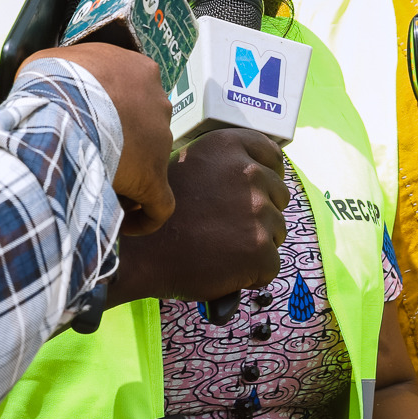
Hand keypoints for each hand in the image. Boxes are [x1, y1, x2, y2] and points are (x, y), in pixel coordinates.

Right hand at [23, 45, 175, 235]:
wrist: (61, 109)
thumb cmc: (54, 82)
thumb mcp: (48, 60)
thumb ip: (60, 67)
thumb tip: (46, 78)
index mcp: (140, 72)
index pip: (134, 94)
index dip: (115, 112)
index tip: (92, 125)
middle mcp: (158, 102)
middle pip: (145, 129)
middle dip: (124, 145)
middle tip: (92, 156)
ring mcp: (161, 142)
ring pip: (149, 165)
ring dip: (128, 177)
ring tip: (96, 188)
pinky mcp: (155, 178)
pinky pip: (160, 206)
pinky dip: (145, 217)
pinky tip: (126, 225)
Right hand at [106, 127, 286, 304]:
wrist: (138, 254)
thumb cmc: (160, 214)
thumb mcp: (188, 166)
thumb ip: (222, 164)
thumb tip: (254, 172)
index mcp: (228, 146)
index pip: (272, 156)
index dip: (266, 176)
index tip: (252, 192)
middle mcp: (247, 172)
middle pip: (279, 195)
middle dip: (261, 212)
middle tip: (226, 226)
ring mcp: (257, 211)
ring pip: (277, 231)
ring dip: (256, 242)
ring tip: (221, 247)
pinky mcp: (260, 249)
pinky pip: (270, 264)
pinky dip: (253, 272)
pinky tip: (224, 268)